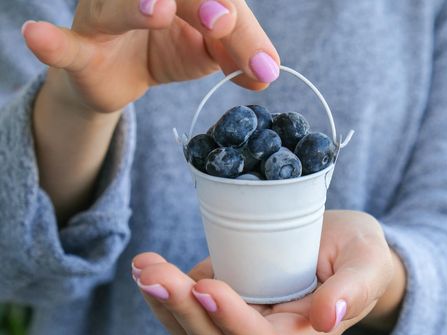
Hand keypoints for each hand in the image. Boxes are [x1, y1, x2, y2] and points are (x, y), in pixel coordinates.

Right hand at [22, 0, 279, 223]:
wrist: (119, 75)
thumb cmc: (165, 49)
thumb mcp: (207, 51)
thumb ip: (236, 54)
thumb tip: (268, 74)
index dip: (242, 28)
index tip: (262, 65)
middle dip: (202, 4)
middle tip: (224, 22)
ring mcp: (105, 15)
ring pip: (116, 6)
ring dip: (135, 8)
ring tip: (159, 9)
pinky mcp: (81, 46)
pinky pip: (67, 43)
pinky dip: (54, 43)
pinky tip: (39, 37)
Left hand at [132, 210, 405, 334]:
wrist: (342, 250)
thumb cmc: (359, 257)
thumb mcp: (365, 265)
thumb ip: (353, 291)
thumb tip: (327, 318)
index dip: (232, 321)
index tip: (206, 287)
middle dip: (184, 309)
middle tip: (155, 272)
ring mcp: (242, 320)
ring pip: (196, 330)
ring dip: (165, 302)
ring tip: (144, 267)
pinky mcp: (228, 302)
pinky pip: (190, 312)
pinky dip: (167, 294)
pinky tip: (148, 267)